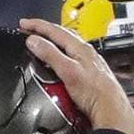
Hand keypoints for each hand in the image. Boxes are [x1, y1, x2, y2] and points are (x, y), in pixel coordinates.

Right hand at [18, 17, 133, 133]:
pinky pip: (70, 59)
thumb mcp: (68, 71)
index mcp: (80, 48)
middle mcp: (85, 53)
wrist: (110, 110)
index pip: (55, 30)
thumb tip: (34, 41)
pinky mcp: (87, 74)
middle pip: (61, 35)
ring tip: (41, 42)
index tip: (23, 24)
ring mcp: (87, 63)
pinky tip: (57, 62)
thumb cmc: (95, 93)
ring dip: (51, 42)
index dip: (37, 25)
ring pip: (66, 46)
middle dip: (43, 31)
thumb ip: (50, 55)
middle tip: (29, 29)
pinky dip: (59, 56)